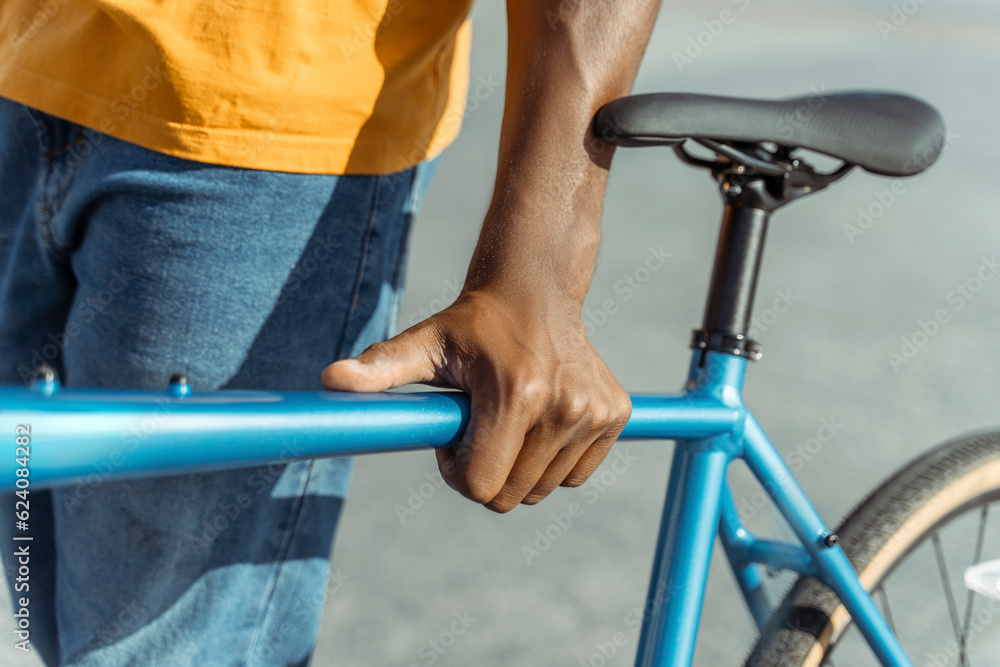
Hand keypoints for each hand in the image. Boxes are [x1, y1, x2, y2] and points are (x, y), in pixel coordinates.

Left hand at [321, 289, 630, 512]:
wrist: (537, 288)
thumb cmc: (473, 323)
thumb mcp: (425, 342)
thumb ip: (380, 368)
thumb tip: (330, 380)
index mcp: (517, 393)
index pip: (481, 487)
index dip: (456, 472)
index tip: (453, 437)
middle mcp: (564, 406)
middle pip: (512, 497)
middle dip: (486, 472)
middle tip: (479, 426)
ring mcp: (594, 412)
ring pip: (543, 490)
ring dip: (518, 467)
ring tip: (507, 418)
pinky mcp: (615, 415)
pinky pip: (574, 476)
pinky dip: (552, 462)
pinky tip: (539, 420)